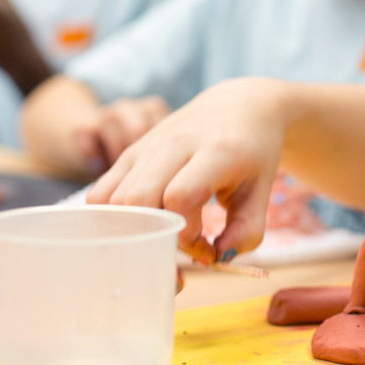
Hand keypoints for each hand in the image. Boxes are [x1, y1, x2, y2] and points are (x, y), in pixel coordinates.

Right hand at [88, 78, 289, 261]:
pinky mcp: (131, 151)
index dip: (187, 234)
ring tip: (164, 234)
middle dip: (155, 237)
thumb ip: (247, 231)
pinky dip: (113, 218)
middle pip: (138, 200)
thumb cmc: (254, 152)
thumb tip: (216, 259)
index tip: (208, 246)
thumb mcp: (262, 192)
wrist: (240, 105)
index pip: (180, 197)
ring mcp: (148, 145)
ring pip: (114, 199)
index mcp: (216, 150)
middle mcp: (177, 142)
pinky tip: (143, 225)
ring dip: (134, 230)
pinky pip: (102, 192)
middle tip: (183, 245)